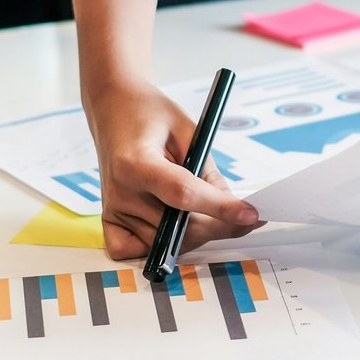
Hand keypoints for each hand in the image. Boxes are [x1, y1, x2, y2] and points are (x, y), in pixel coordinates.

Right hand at [82, 78, 261, 260]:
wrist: (114, 108)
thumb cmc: (151, 115)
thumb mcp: (191, 132)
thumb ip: (209, 174)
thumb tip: (231, 211)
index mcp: (136, 162)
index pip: (184, 194)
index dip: (221, 207)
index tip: (251, 214)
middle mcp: (120, 190)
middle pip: (178, 227)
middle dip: (218, 225)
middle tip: (242, 214)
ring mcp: (112, 208)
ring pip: (166, 243)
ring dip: (194, 232)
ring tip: (199, 204)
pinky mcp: (108, 219)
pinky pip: (134, 250)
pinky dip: (158, 246)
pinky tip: (169, 225)